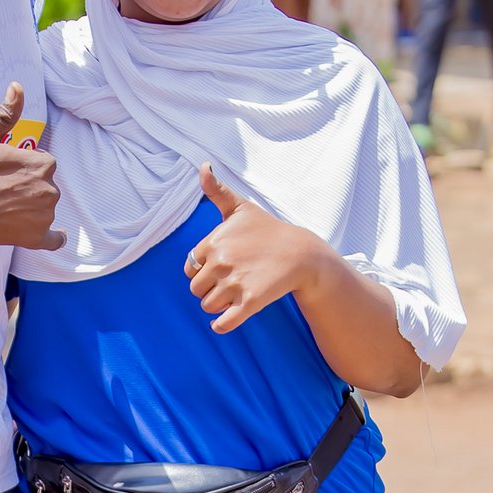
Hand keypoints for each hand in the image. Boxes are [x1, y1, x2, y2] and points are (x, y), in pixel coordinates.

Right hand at [0, 82, 64, 250]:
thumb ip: (5, 112)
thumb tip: (18, 87)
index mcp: (42, 163)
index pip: (42, 163)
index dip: (23, 166)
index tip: (3, 171)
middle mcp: (49, 190)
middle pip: (44, 185)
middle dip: (28, 186)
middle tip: (0, 189)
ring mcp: (43, 217)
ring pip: (45, 208)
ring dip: (32, 208)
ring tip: (4, 207)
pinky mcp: (34, 238)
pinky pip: (54, 240)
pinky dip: (54, 237)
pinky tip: (53, 234)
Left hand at [186, 165, 329, 333]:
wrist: (301, 253)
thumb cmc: (267, 231)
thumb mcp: (241, 208)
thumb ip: (217, 191)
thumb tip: (203, 166)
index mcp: (213, 243)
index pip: (190, 269)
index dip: (203, 271)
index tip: (222, 267)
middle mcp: (221, 262)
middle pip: (197, 290)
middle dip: (211, 289)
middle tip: (232, 282)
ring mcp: (236, 283)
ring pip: (208, 307)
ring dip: (219, 306)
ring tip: (238, 293)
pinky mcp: (251, 303)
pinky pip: (223, 324)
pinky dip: (222, 326)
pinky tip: (227, 320)